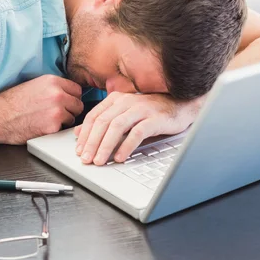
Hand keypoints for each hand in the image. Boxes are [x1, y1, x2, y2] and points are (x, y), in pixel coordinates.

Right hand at [0, 75, 83, 143]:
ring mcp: (57, 110)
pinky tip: (43, 126)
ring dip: (64, 120)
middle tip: (57, 113)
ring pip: (73, 117)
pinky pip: (64, 129)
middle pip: (78, 104)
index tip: (66, 102)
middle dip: (70, 110)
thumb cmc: (13, 102)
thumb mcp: (34, 84)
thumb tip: (68, 92)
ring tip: (47, 120)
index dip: (71, 97)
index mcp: (53, 81)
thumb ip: (53, 87)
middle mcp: (57, 94)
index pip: (77, 89)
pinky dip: (56, 129)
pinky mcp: (53, 126)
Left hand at [74, 92, 202, 164]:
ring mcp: (141, 109)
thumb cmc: (151, 111)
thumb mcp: (124, 114)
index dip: (84, 135)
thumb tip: (78, 132)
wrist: (181, 105)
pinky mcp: (155, 118)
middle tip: (86, 159)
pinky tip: (120, 157)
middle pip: (103, 122)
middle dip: (92, 143)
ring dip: (105, 145)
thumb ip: (103, 121)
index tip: (79, 150)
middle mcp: (126, 101)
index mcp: (116, 99)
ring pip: (117, 126)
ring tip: (100, 160)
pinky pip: (137, 133)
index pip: (94, 117)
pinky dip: (126, 146)